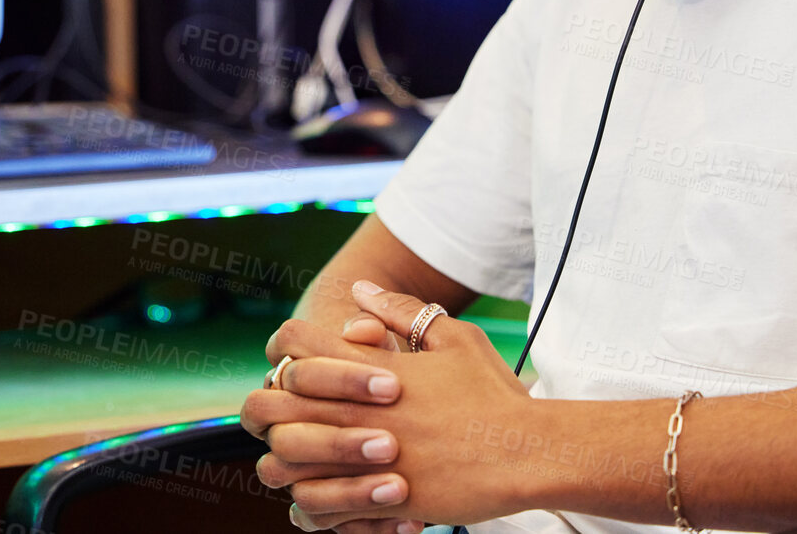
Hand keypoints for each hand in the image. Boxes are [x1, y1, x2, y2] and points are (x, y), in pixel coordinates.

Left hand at [242, 281, 545, 531]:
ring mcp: (360, 460)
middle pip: (272, 401)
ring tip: (296, 458)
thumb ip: (400, 311)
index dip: (284, 349)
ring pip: (280, 462)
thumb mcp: (453, 337)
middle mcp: (354, 412)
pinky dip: (308, 506)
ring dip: (282, 457)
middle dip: (270, 403)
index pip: (292, 345)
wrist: (526, 454)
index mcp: (368, 369)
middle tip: (285, 412)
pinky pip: (314, 509)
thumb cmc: (493, 395)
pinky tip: (318, 501)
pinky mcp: (374, 501)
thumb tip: (360, 288)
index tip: (297, 363)